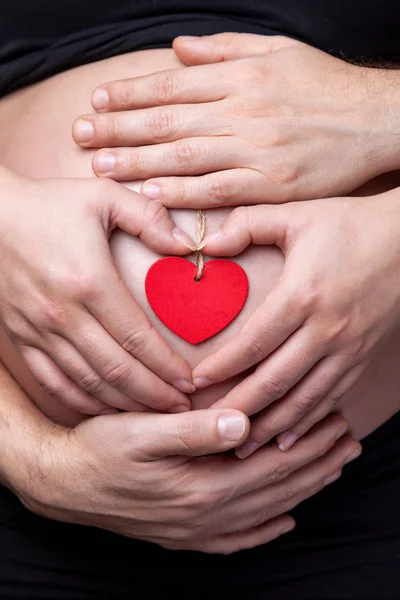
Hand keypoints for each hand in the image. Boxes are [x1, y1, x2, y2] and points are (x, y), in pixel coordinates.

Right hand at [0, 166, 195, 414]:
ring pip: (87, 382)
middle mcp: (63, 314)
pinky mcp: (22, 337)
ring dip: (123, 403)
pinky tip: (106, 408)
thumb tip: (189, 245)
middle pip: (117, 369)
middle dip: (153, 394)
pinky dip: (82, 401)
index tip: (190, 382)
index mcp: (89, 282)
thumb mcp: (103, 196)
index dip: (167, 366)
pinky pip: (53, 381)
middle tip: (181, 407)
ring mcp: (39, 330)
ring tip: (153, 413)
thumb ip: (149, 217)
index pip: (137, 338)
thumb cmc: (49, 205)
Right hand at [5, 377, 359, 553]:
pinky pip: (236, 540)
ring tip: (330, 472)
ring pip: (265, 511)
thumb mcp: (141, 432)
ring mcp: (195, 529)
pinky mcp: (182, 534)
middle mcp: (205, 514)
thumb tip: (242, 422)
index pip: (271, 464)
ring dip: (302, 491)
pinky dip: (265, 531)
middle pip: (276, 489)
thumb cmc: (100, 450)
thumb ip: (193, 431)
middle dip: (316, 464)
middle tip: (348, 443)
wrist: (63, 484)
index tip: (335, 422)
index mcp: (202, 485)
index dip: (307, 443)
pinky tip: (282, 522)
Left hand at [73, 33, 399, 205]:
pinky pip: (218, 189)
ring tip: (100, 168)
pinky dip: (182, 193)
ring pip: (184, 155)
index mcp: (243, 75)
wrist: (375, 119)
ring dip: (137, 163)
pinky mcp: (272, 183)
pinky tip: (150, 194)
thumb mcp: (279, 50)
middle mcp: (244, 109)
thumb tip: (178, 49)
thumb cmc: (326, 85)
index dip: (129, 94)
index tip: (96, 103)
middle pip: (168, 120)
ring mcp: (257, 148)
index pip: (171, 84)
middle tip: (80, 138)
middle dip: (118, 129)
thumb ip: (225, 48)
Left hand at [192, 190, 399, 455]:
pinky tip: (286, 439)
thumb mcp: (296, 215)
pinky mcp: (360, 358)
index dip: (221, 368)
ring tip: (241, 447)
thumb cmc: (349, 224)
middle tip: (209, 428)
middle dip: (239, 409)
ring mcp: (347, 349)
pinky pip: (329, 399)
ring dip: (270, 426)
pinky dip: (306, 423)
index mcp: (303, 295)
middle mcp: (326, 330)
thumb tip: (206, 244)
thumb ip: (247, 224)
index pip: (252, 344)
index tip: (196, 383)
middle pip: (274, 382)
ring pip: (303, 400)